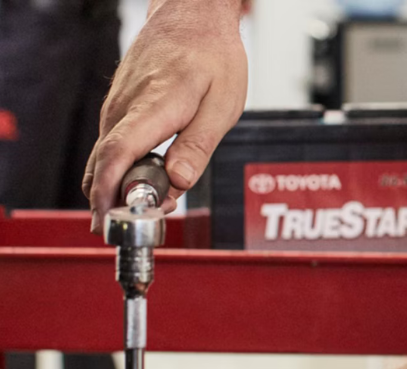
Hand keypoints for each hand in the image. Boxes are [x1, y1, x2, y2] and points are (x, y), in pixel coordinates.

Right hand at [83, 0, 247, 232]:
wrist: (192, 16)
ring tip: (149, 207)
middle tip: (134, 229)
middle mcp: (125, 108)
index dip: (107, 194)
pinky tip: (147, 181)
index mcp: (152, 107)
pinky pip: (114, 146)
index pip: (116, 155)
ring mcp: (117, 107)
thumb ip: (199, 146)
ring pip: (107, 158)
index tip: (108, 222)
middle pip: (103, 164)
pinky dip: (123, 169)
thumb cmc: (212, 57)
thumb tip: (180, 181)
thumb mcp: (222, 105)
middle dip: (111, 202)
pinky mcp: (119, 109)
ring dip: (120, 187)